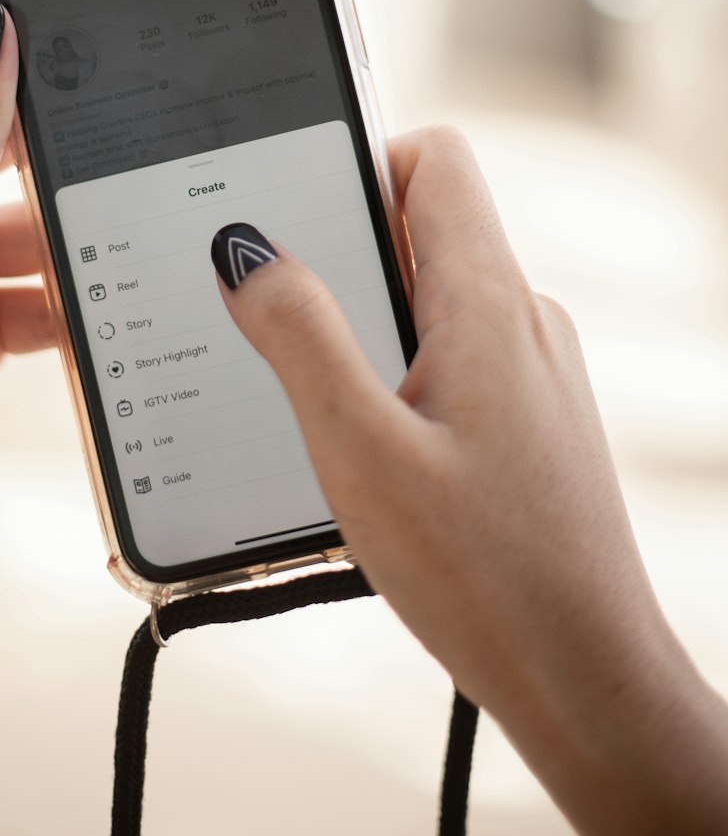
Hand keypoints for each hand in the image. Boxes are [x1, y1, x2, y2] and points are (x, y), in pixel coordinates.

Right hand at [215, 127, 727, 835]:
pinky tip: (366, 450)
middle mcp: (521, 320)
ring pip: (433, 297)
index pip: (435, 159)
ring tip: (318, 401)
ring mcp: (532, 369)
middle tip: (278, 321)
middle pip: (423, 226)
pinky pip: (451, 355)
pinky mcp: (528, 418)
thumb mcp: (361, 451)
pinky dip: (397, 375)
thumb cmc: (486, 576)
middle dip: (341, 256)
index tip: (293, 214)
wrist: (585, 677)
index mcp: (488, 303)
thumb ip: (302, 338)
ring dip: (365, 326)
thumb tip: (249, 252)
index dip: (359, 161)